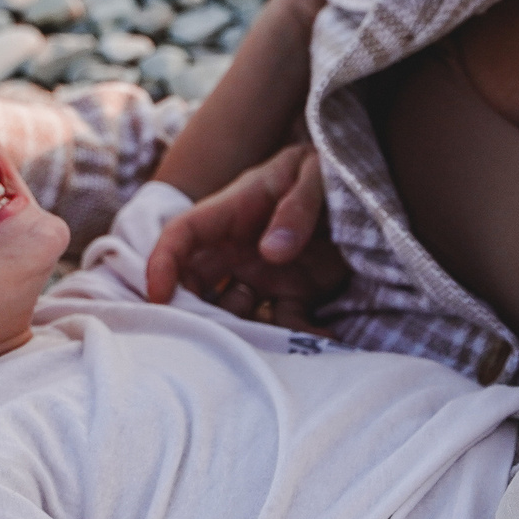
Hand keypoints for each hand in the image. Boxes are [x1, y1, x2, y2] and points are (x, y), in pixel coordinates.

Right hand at [145, 145, 348, 323]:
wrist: (360, 187)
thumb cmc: (326, 167)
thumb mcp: (314, 174)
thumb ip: (296, 207)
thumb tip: (271, 253)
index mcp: (233, 212)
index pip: (183, 234)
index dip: (164, 263)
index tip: (159, 296)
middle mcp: (239, 249)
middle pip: (197, 284)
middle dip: (192, 313)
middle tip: (202, 341)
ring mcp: (264, 274)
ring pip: (235, 312)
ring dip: (242, 334)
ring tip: (264, 351)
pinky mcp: (295, 293)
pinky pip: (288, 323)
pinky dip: (301, 338)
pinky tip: (325, 340)